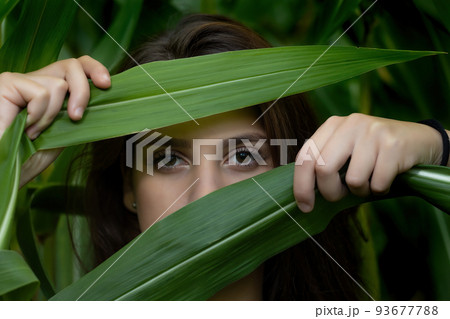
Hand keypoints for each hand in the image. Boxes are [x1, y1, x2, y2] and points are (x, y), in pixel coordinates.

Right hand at [0, 56, 110, 186]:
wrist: (4, 169)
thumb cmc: (27, 159)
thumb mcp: (61, 136)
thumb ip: (75, 116)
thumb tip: (102, 102)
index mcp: (49, 91)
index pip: (75, 66)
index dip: (94, 69)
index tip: (106, 85)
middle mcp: (34, 81)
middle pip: (72, 65)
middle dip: (83, 92)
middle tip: (76, 118)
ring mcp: (20, 80)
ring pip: (58, 84)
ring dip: (51, 115)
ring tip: (33, 132)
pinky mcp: (7, 83)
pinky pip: (40, 93)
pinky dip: (38, 116)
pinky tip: (24, 128)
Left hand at [293, 113, 442, 212]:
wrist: (420, 140)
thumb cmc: (374, 152)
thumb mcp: (346, 149)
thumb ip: (325, 163)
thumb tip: (303, 196)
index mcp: (332, 125)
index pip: (305, 157)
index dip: (301, 185)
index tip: (305, 206)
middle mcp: (350, 124)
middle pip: (323, 169)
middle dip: (329, 192)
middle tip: (340, 196)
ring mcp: (373, 132)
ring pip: (353, 180)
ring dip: (360, 191)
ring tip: (369, 182)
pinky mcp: (393, 144)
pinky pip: (377, 183)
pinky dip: (379, 190)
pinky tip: (385, 179)